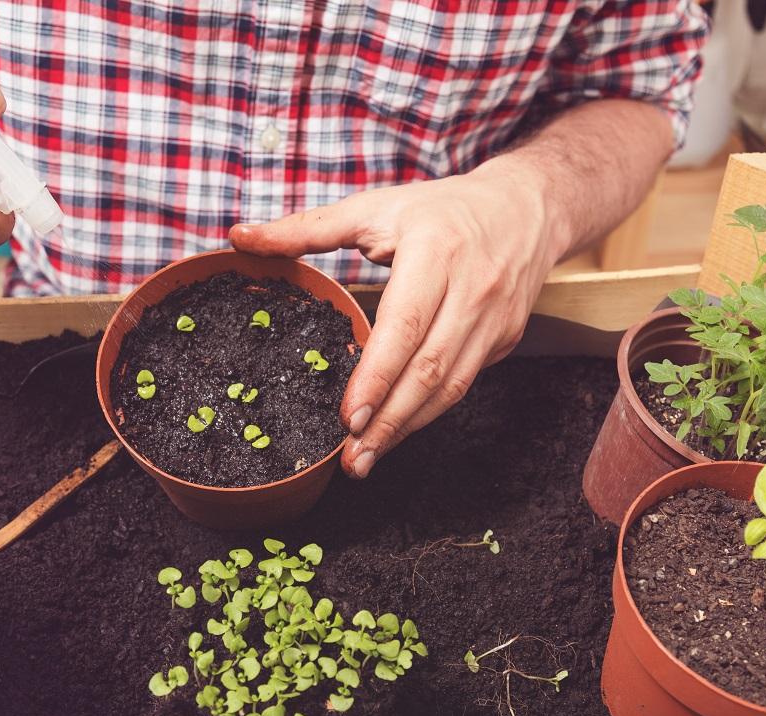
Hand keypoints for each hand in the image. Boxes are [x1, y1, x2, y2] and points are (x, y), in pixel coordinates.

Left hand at [230, 157, 567, 477]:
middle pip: (429, 370)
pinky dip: (429, 411)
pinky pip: (464, 384)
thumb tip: (239, 236)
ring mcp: (495, 320)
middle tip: (351, 458)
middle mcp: (472, 290)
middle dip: (388, 422)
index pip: (406, 326)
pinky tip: (397, 428)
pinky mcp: (505, 340)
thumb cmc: (441, 209)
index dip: (377, 377)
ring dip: (408, 428)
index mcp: (436, 252)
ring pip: (451, 387)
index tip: (349, 417)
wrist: (525, 208)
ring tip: (367, 458)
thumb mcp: (374, 208)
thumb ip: (306, 228)